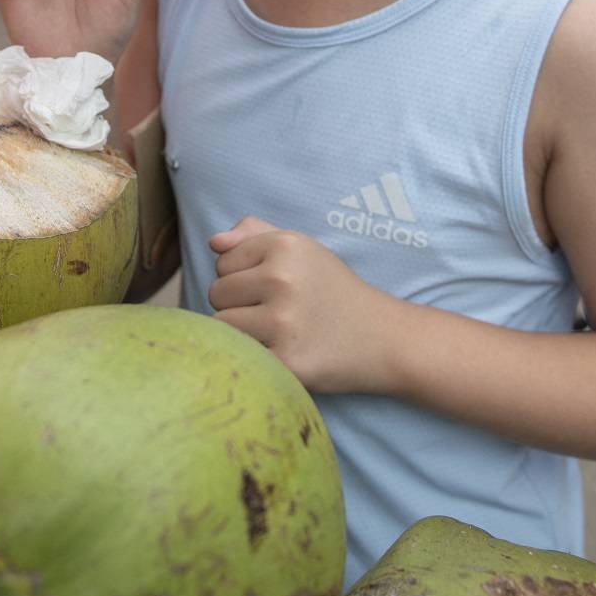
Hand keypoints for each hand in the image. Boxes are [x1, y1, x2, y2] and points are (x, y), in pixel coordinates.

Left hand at [207, 217, 392, 394]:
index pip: (222, 261)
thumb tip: (213, 242)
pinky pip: (239, 356)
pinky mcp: (286, 361)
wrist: (382, 338)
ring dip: (242, 334)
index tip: (274, 287)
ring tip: (278, 333)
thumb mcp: (302, 249)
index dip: (244, 276)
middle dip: (239, 305)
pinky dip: (255, 359)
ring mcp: (283, 321)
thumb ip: (254, 234)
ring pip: (221, 326)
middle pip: (217, 293)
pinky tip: (284, 354)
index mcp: (284, 245)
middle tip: (278, 312)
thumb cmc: (332, 291)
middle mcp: (282, 278)